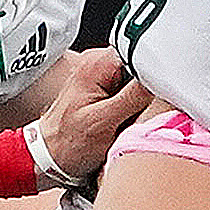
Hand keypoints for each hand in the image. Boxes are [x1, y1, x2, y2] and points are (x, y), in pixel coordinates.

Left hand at [29, 50, 151, 182]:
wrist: (50, 155)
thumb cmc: (69, 142)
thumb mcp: (105, 121)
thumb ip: (133, 97)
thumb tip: (159, 79)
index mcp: (97, 63)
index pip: (141, 54)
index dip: (154, 74)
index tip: (154, 96)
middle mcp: (99, 63)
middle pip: (142, 68)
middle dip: (146, 92)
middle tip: (132, 114)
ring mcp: (102, 75)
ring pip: (139, 83)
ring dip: (140, 103)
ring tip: (123, 120)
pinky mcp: (105, 89)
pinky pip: (131, 94)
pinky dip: (132, 108)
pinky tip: (121, 121)